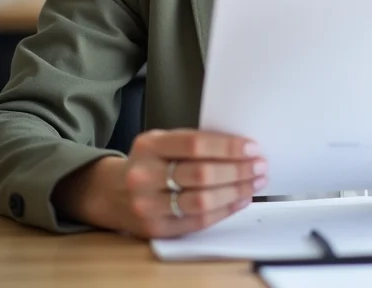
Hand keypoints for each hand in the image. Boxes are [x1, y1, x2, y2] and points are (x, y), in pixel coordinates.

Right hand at [54, 129, 267, 237]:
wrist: (111, 193)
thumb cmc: (148, 162)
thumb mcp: (162, 141)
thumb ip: (193, 142)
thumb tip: (241, 147)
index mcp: (149, 146)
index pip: (195, 145)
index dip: (228, 147)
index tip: (252, 147)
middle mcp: (144, 176)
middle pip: (201, 174)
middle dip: (238, 170)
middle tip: (260, 166)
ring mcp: (148, 206)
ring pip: (201, 201)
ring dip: (235, 191)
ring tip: (255, 183)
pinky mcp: (155, 229)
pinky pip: (197, 221)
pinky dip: (224, 211)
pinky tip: (240, 200)